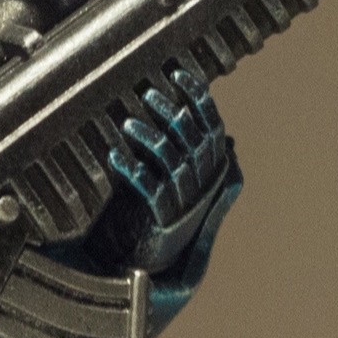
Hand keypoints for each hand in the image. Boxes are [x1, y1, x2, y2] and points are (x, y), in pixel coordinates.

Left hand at [100, 58, 231, 269]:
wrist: (152, 263)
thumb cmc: (159, 211)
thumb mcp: (178, 180)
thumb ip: (194, 156)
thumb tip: (223, 135)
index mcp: (211, 169)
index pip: (211, 125)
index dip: (197, 98)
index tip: (176, 74)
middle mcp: (204, 184)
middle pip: (192, 139)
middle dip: (170, 112)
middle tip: (147, 94)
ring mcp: (186, 203)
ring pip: (173, 162)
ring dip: (150, 139)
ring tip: (127, 125)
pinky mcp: (164, 221)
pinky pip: (151, 190)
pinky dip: (133, 171)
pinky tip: (115, 157)